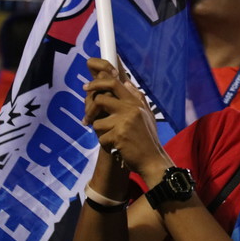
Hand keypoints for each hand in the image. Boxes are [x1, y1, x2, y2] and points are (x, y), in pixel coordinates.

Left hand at [82, 57, 169, 178]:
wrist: (152, 160)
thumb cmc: (147, 139)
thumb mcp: (146, 114)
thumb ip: (136, 98)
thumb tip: (125, 81)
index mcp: (136, 101)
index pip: (115, 82)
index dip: (99, 80)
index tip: (88, 85)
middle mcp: (131, 108)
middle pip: (101, 96)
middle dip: (90, 106)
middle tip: (86, 117)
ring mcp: (125, 121)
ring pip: (98, 121)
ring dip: (100, 132)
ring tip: (111, 138)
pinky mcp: (119, 135)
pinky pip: (101, 137)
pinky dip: (106, 144)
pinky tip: (116, 148)